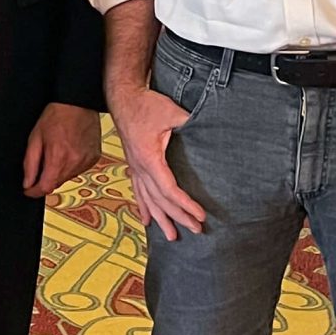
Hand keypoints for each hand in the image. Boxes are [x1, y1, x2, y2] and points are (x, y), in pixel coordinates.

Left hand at [22, 103, 104, 198]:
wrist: (78, 103)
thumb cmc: (56, 116)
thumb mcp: (35, 138)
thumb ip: (30, 164)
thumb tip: (27, 183)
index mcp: (58, 158)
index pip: (45, 187)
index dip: (34, 191)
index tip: (28, 190)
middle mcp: (75, 163)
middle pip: (56, 184)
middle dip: (46, 178)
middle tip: (43, 160)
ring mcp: (87, 162)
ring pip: (68, 178)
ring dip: (59, 171)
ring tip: (58, 150)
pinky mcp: (94, 159)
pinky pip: (79, 170)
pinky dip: (71, 165)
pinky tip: (69, 150)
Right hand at [106, 78, 205, 240]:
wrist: (124, 97)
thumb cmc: (146, 104)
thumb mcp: (171, 112)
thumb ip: (190, 123)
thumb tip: (211, 130)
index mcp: (149, 158)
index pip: (169, 189)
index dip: (185, 205)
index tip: (200, 215)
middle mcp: (140, 167)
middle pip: (160, 200)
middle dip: (178, 217)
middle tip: (196, 229)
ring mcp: (135, 167)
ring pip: (148, 200)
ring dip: (161, 219)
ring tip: (172, 236)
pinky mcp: (133, 164)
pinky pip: (138, 191)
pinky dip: (144, 207)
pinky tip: (147, 220)